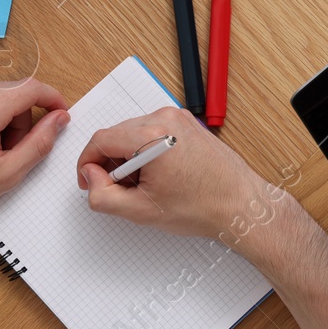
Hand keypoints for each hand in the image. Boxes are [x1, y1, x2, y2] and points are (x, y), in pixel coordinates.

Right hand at [77, 108, 276, 241]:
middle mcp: (165, 119)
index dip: (87, 163)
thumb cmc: (200, 206)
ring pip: (133, 133)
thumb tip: (91, 177)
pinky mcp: (188, 122)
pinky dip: (147, 151)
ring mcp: (179, 118)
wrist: (239, 203)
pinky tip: (160, 174)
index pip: (100, 140)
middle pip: (116, 134)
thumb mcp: (140, 210)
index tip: (90, 182)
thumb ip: (102, 195)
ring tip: (146, 184)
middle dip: (111, 162)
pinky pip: (153, 131)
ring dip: (129, 157)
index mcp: (151, 136)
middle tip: (123, 190)